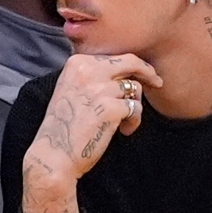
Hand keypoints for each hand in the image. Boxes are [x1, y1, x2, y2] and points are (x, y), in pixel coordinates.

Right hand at [20, 53, 162, 212]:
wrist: (54, 155)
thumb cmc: (64, 127)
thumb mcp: (71, 89)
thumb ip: (92, 76)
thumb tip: (123, 70)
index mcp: (77, 63)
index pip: (115, 57)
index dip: (132, 66)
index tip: (143, 74)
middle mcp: (88, 71)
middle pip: (130, 62)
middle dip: (147, 72)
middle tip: (157, 82)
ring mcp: (100, 89)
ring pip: (135, 88)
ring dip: (134, 107)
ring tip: (124, 123)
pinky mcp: (110, 109)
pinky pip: (136, 108)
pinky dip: (134, 121)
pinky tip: (123, 131)